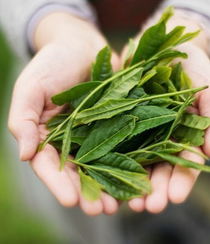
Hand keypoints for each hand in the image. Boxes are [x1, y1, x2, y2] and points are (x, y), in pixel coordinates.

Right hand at [8, 13, 120, 215]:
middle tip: (102, 210)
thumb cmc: (52, 63)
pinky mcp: (118, 122)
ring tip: (122, 203)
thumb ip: (23, 120)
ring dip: (113, 184)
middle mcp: (74, 139)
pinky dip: (131, 160)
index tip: (72, 201)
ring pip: (104, 163)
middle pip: (81, 171)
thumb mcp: (30, 87)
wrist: (81, 45)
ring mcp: (98, 132)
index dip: (59, 184)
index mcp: (49, 136)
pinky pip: (124, 143)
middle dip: (90, 191)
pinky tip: (140, 176)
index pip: (51, 166)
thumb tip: (24, 154)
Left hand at [127, 14, 209, 212]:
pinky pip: (114, 139)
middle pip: (159, 168)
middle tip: (148, 207)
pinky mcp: (120, 118)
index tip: (174, 197)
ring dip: (132, 181)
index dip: (181, 181)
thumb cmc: (194, 68)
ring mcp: (139, 128)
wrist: (167, 46)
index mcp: (184, 135)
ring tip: (128, 201)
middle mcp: (161, 136)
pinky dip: (110, 156)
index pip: (184, 163)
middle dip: (155, 189)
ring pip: (135, 159)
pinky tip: (105, 172)